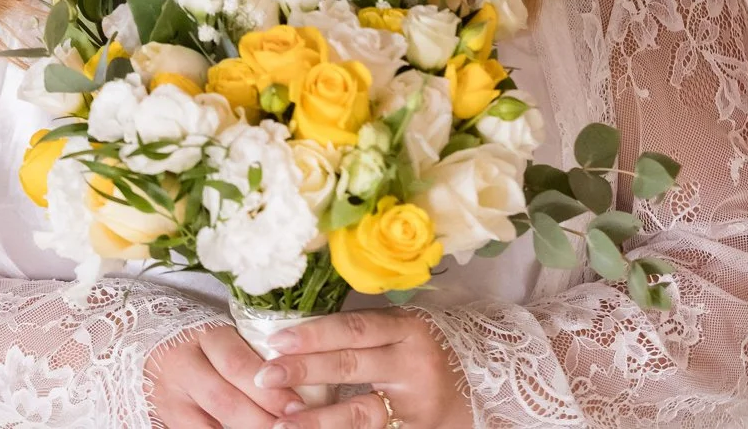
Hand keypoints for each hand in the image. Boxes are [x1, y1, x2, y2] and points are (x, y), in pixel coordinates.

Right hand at [146, 323, 303, 427]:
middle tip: (290, 426)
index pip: (239, 364)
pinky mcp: (164, 415)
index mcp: (206, 335)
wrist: (152, 342)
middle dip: (260, 418)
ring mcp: (170, 394)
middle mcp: (184, 363)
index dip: (269, 389)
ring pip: (208, 423)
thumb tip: (295, 379)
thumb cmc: (203, 339)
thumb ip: (250, 354)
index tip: (297, 405)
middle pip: (225, 398)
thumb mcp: (224, 335)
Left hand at [254, 309, 472, 428]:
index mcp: (406, 328)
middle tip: (265, 377)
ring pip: (360, 412)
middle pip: (351, 365)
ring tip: (281, 423)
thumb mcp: (401, 331)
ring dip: (317, 419)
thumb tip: (300, 334)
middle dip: (304, 371)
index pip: (354, 328)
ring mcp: (416, 404)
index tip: (276, 340)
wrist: (482, 384)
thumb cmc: (427, 350)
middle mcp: (412, 363)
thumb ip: (363, 332)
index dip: (313, 334)